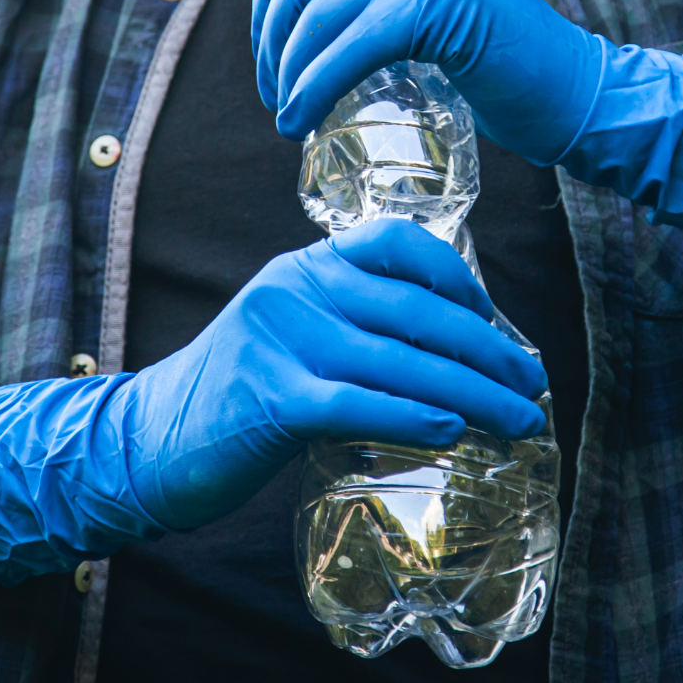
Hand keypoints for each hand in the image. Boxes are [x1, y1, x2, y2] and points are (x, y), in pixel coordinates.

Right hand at [0, 219, 547, 584]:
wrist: (150, 438)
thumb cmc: (240, 395)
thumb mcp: (296, 336)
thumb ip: (356, 326)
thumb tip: (456, 351)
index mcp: (305, 267)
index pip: (397, 244)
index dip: (458, 278)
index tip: (497, 322)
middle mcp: (294, 290)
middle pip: (415, 310)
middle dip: (488, 349)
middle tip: (532, 384)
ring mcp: (279, 341)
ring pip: (399, 360)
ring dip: (472, 392)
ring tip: (516, 419)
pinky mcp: (270, 398)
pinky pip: (358, 403)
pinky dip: (412, 416)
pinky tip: (451, 430)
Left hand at [252, 0, 682, 252]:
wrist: (575, 93)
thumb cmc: (502, 71)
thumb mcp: (428, 17)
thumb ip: (376, 3)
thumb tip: (293, 36)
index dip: (269, 2)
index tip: (269, 61)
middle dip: (274, 44)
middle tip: (275, 98)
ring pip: (324, 15)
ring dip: (291, 74)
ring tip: (287, 119)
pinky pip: (353, 44)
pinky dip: (317, 85)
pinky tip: (306, 119)